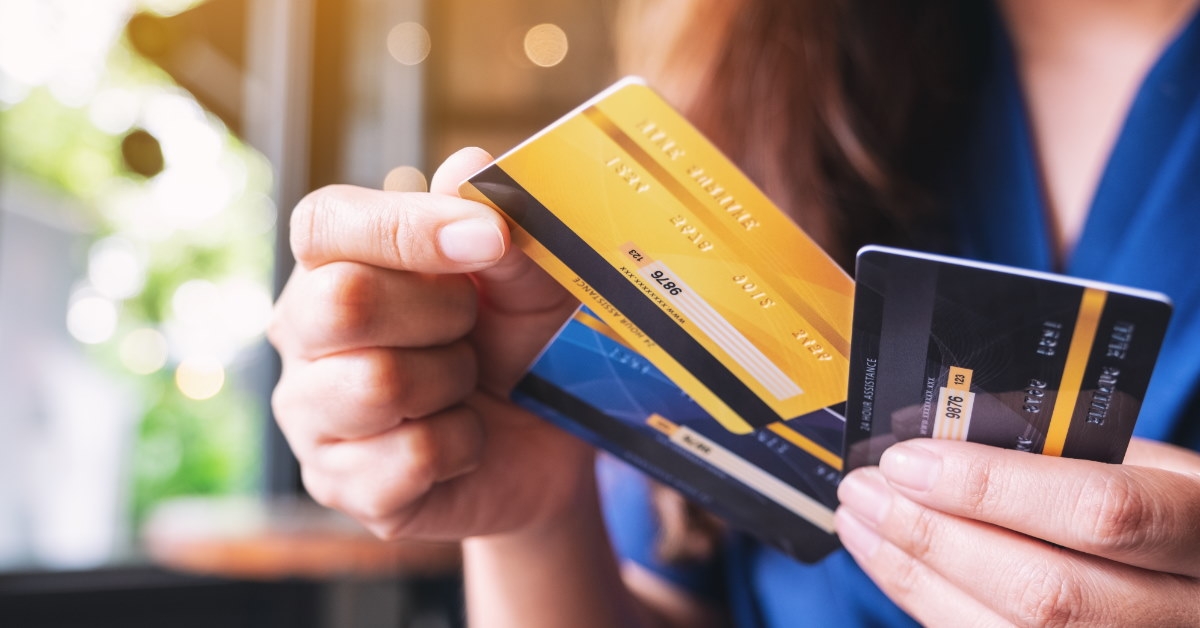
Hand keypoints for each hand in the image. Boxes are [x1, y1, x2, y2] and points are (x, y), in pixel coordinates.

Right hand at [268, 148, 589, 541]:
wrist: (545, 441)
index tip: (488, 240)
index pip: (325, 223)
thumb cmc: (520, 342)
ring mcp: (311, 413)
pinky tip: (464, 442)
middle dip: (441, 314)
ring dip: (453, 383)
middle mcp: (303, 332)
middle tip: (472, 327)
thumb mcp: (530, 280)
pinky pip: (410, 458)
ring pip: (376, 385)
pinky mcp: (340, 484)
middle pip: (342, 303)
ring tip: (466, 385)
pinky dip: (462, 447)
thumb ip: (503, 227)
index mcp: (335, 262)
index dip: (407, 227)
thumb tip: (467, 169)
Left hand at [836, 437, 1199, 626]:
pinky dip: (928, 603)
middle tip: (865, 489)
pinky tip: (893, 563)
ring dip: (913, 575)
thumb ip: (1068, 450)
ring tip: (862, 520)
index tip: (910, 459)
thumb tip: (952, 432)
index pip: (1100, 512)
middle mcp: (1182, 612)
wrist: (1196, 587)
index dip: (991, 488)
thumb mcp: (1151, 465)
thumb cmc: (1169, 510)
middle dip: (933, 537)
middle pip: (1043, 593)